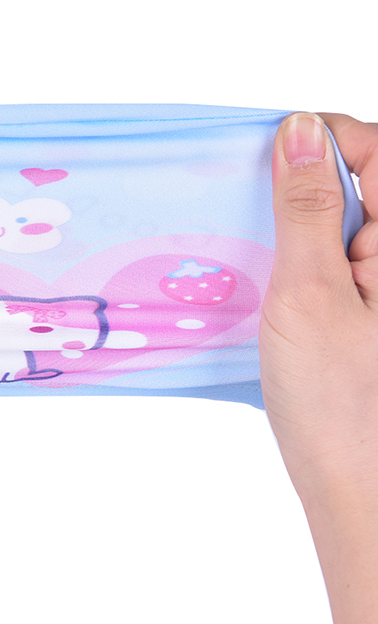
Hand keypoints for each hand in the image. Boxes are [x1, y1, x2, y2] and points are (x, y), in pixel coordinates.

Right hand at [259, 111, 377, 489]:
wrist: (360, 492)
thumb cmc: (336, 403)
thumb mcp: (308, 293)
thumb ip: (308, 207)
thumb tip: (300, 130)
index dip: (323, 140)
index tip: (267, 155)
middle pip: (365, 183)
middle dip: (307, 185)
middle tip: (257, 216)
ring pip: (349, 219)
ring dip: (303, 223)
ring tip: (266, 254)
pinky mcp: (376, 305)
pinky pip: (344, 255)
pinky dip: (308, 254)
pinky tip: (281, 281)